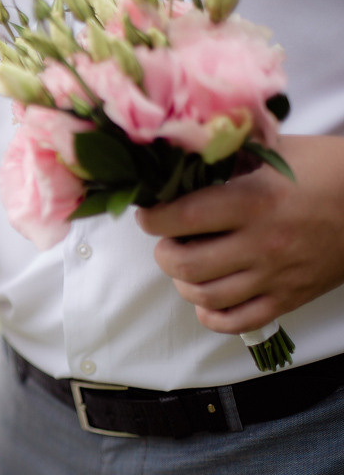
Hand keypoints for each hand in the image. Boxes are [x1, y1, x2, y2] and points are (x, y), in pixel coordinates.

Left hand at [136, 135, 343, 333]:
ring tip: (188, 265)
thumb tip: (178, 160)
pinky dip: (210, 314)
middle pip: (185, 265)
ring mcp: (277, 276)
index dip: (153, 218)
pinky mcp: (290, 299)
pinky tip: (208, 297)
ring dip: (184, 283)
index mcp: (256, 201)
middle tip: (169, 240)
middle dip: (164, 253)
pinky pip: (235, 322)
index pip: (181, 218)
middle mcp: (263, 243)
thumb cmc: (327, 170)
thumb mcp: (278, 152)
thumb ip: (229, 159)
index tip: (149, 212)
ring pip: (204, 297)